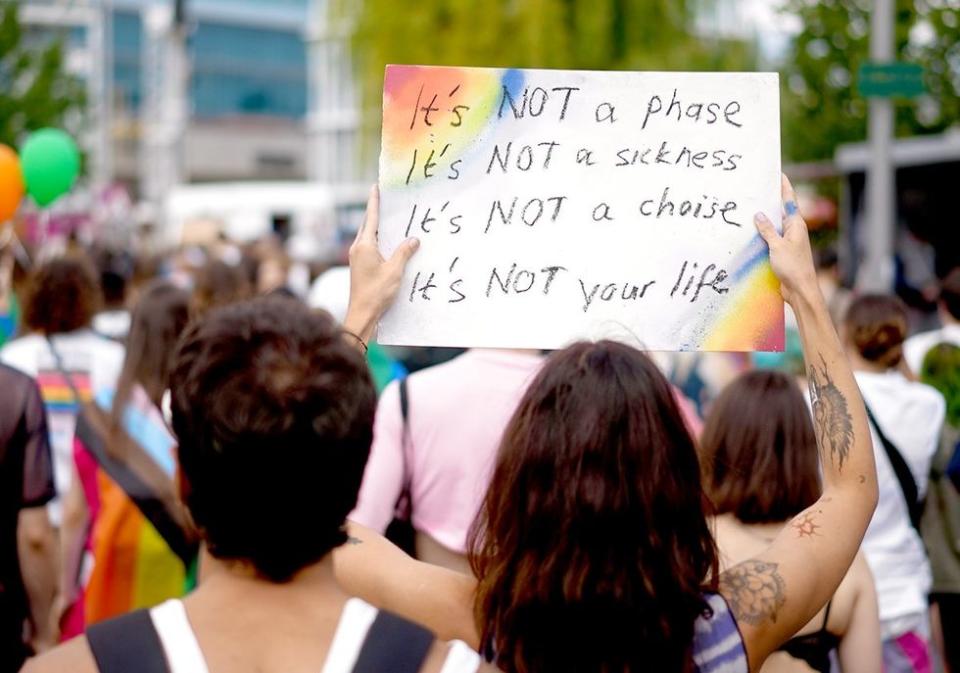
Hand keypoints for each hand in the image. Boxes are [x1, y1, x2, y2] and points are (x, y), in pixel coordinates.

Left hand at [344, 185, 419, 342]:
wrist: (362, 314)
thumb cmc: (376, 293)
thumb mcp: (395, 271)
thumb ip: (404, 252)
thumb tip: (414, 239)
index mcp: (364, 246)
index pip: (371, 218)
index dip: (374, 202)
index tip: (375, 187)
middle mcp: (358, 249)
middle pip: (368, 225)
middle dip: (376, 212)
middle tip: (385, 200)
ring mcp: (357, 258)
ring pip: (368, 237)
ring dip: (378, 228)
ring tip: (390, 219)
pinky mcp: (359, 266)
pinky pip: (369, 247)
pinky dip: (378, 241)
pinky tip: (388, 245)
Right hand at [754, 174, 820, 308]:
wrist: (800, 289)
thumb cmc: (793, 267)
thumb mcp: (777, 246)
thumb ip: (767, 230)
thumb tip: (759, 215)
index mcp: (796, 225)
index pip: (789, 200)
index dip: (784, 186)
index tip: (779, 173)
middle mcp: (794, 230)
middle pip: (782, 210)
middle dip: (772, 199)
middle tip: (760, 187)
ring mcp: (788, 241)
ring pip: (775, 225)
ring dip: (765, 218)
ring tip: (752, 206)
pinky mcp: (782, 252)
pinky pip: (771, 238)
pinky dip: (762, 233)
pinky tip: (753, 232)